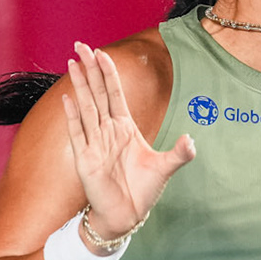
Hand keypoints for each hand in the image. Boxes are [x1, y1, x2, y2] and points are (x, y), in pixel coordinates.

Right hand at [60, 41, 196, 244]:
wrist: (126, 215)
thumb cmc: (142, 191)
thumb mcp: (165, 168)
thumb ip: (180, 153)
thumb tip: (193, 141)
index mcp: (125, 128)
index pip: (115, 94)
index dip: (109, 73)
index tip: (103, 52)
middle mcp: (108, 131)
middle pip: (97, 92)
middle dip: (90, 69)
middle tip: (81, 44)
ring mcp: (95, 143)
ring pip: (86, 106)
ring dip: (79, 84)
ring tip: (72, 61)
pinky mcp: (86, 158)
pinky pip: (78, 132)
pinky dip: (73, 115)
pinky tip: (68, 97)